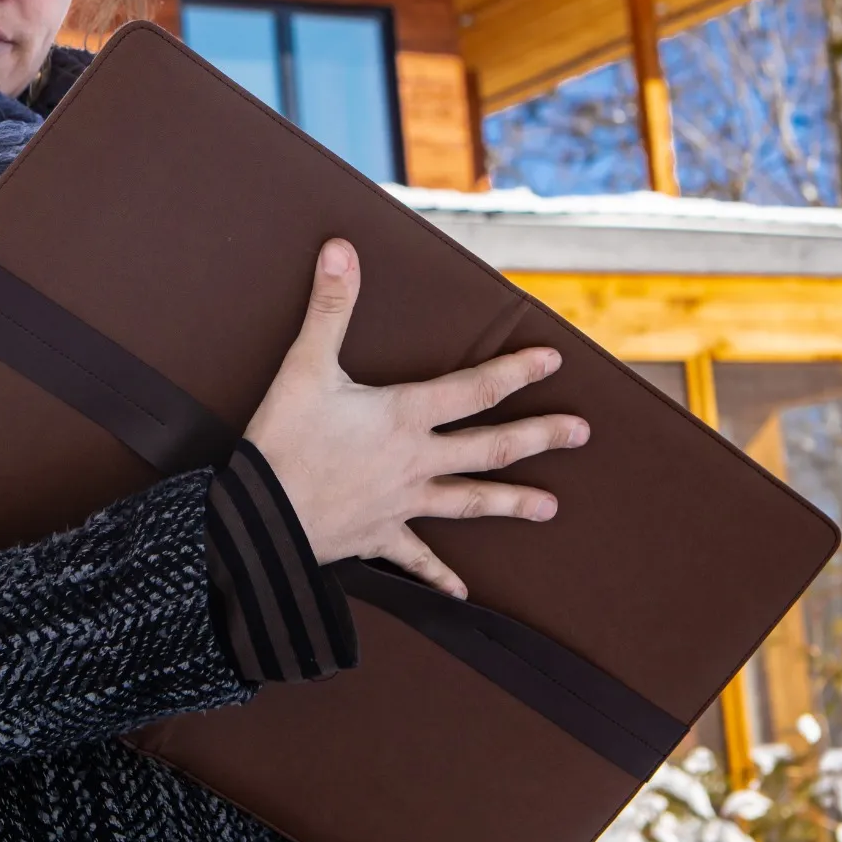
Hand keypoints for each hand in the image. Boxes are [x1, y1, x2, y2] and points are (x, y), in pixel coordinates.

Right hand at [240, 238, 587, 597]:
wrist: (260, 518)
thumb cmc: (282, 441)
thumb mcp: (304, 366)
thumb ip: (330, 307)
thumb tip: (342, 249)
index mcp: (403, 416)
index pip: (473, 389)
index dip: (515, 373)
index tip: (553, 361)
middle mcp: (415, 461)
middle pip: (489, 448)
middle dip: (538, 438)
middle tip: (581, 432)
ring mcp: (401, 503)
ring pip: (469, 502)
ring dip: (511, 503)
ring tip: (551, 508)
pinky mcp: (378, 537)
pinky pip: (416, 558)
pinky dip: (439, 575)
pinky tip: (463, 592)